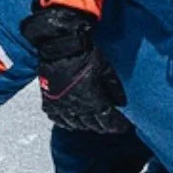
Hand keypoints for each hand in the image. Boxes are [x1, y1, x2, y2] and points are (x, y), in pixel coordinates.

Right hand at [20, 5, 130, 133]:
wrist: (60, 45)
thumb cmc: (85, 54)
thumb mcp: (107, 69)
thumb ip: (115, 88)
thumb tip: (122, 102)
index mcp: (93, 100)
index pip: (108, 120)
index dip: (117, 125)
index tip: (123, 126)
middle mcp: (76, 107)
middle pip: (92, 125)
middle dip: (103, 126)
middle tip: (109, 125)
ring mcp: (61, 105)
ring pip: (76, 124)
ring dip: (86, 126)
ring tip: (93, 124)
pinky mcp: (49, 100)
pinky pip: (57, 119)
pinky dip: (66, 123)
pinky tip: (71, 121)